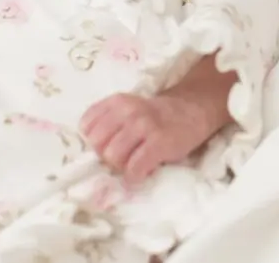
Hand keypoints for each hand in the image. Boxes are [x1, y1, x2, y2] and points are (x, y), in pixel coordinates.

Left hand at [80, 92, 216, 186]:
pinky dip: (135, 176)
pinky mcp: (159, 143)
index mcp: (117, 102)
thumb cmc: (155, 116)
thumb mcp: (128, 109)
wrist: (192, 110)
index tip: (107, 144)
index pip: (86, 125)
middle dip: (106, 154)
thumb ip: (108, 122)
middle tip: (122, 156)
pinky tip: (141, 173)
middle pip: (97, 144)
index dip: (94, 140)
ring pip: (113, 156)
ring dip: (121, 165)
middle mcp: (128, 111)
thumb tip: (89, 153)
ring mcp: (144, 126)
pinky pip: (134, 168)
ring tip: (133, 163)